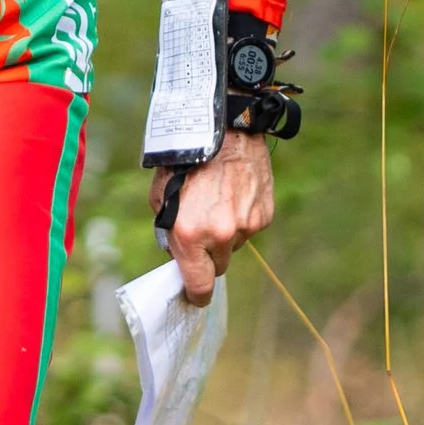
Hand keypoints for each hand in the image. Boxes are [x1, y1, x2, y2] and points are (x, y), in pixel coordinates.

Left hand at [154, 133, 275, 302]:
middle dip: (209, 257)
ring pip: (235, 246)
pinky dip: (242, 218)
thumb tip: (178, 254)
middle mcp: (220, 235)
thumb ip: (169, 232)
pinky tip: (233, 193)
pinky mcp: (264, 215)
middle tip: (201, 232)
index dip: (195, 294)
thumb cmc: (183, 160)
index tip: (194, 296)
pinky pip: (250, 228)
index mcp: (189, 234)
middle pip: (218, 267)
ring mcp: (246, 226)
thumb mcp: (160, 197)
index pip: (199, 284)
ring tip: (217, 200)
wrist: (221, 128)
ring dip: (225, 233)